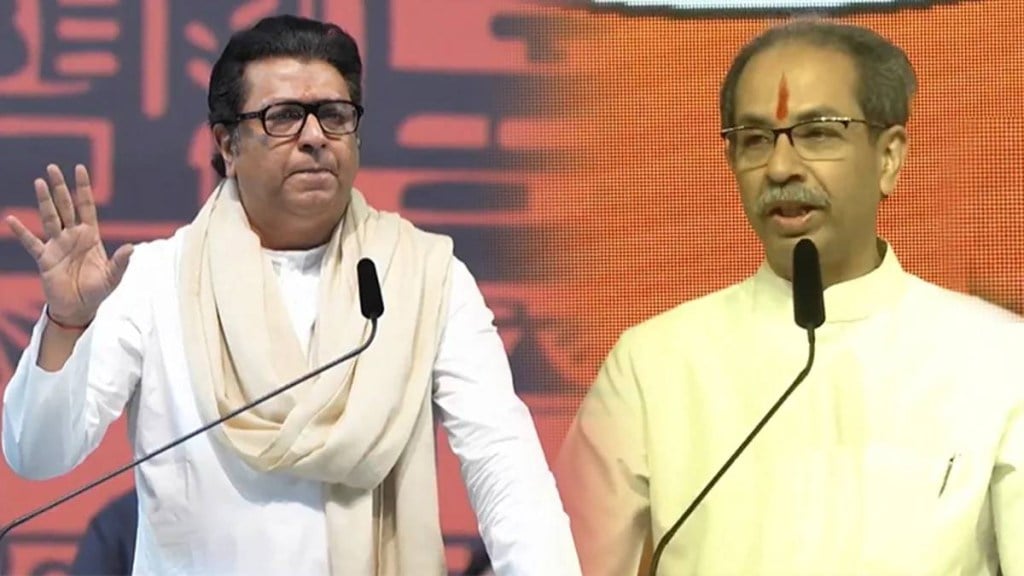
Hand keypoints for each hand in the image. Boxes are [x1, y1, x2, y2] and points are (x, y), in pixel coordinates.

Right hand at [6, 164, 132, 326]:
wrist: (78, 308)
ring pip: (49, 218)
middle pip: (65, 206)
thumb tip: (131, 247)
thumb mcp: (113, 277)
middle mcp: (72, 236)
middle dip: (60, 187)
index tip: (80, 169)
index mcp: (90, 236)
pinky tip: (12, 219)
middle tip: (53, 167)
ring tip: (39, 182)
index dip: (83, 188)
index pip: (86, 206)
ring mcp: (57, 245)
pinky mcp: (45, 258)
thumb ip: (121, 262)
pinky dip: (21, 231)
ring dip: (44, 201)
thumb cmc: (97, 291)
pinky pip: (31, 242)